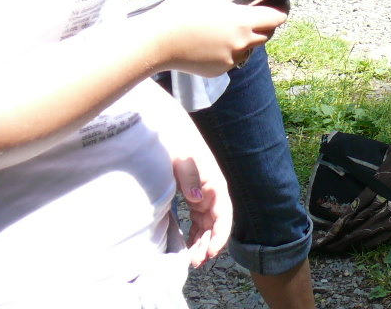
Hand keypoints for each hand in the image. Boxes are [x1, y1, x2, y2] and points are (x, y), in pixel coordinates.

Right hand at [146, 0, 286, 76]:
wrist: (157, 41)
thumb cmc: (184, 10)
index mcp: (243, 22)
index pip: (277, 18)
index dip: (279, 10)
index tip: (278, 6)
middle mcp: (241, 44)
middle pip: (266, 34)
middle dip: (263, 24)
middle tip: (249, 14)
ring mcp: (230, 60)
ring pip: (250, 48)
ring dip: (246, 39)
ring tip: (227, 27)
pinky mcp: (219, 71)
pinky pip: (233, 59)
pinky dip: (230, 50)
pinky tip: (213, 41)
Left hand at [173, 149, 231, 265]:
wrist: (167, 127)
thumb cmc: (176, 140)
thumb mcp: (182, 157)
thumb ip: (190, 178)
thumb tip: (196, 200)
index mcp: (214, 183)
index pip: (224, 214)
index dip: (220, 235)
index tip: (211, 253)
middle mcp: (211, 191)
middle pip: (215, 223)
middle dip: (208, 244)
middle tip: (195, 263)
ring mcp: (202, 194)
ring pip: (206, 224)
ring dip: (201, 242)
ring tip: (191, 261)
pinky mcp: (192, 195)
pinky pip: (197, 219)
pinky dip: (194, 233)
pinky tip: (188, 245)